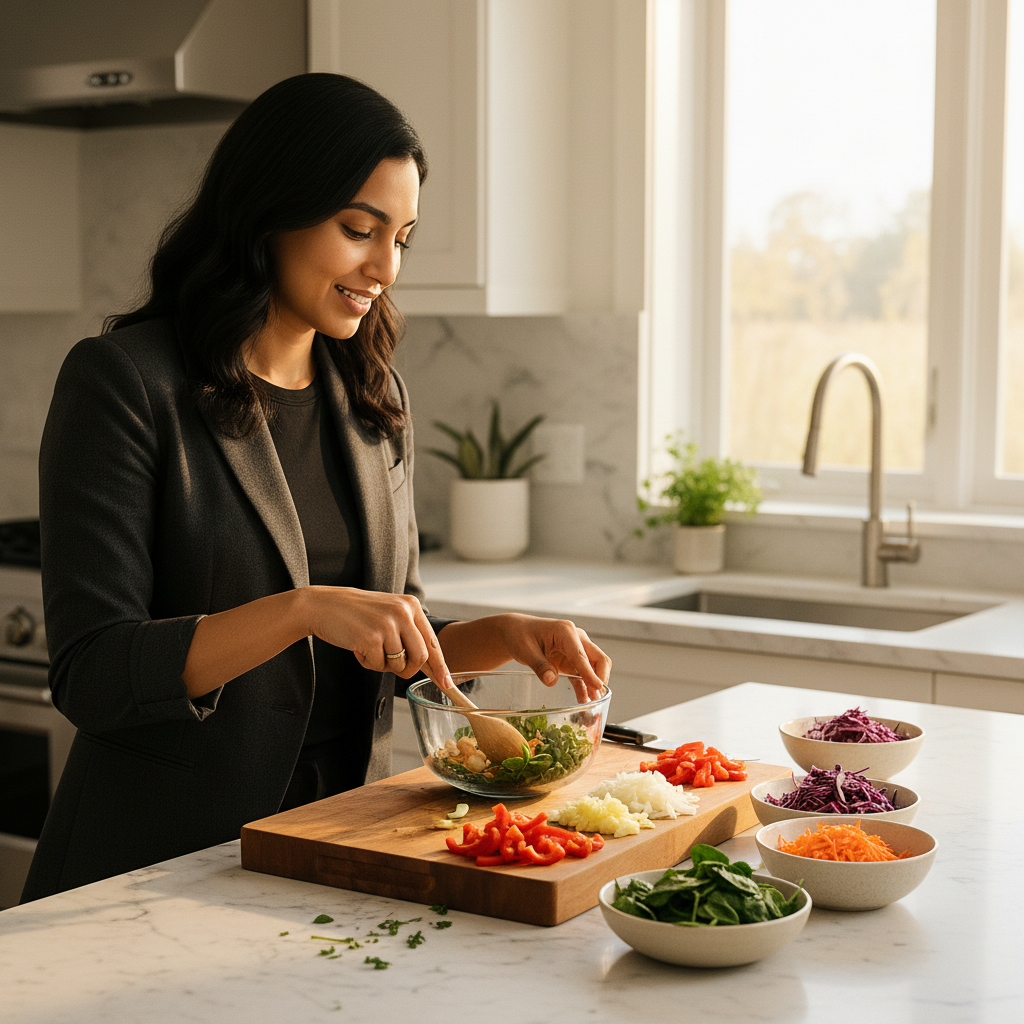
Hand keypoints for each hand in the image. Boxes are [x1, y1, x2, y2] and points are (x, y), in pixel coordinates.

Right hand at [303, 586, 453, 687]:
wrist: (322, 606)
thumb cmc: (356, 613)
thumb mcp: (389, 613)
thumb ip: (409, 631)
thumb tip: (429, 663)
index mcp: (411, 605)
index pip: (432, 641)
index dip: (440, 666)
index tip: (447, 683)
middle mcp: (403, 612)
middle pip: (421, 657)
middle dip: (408, 669)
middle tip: (392, 667)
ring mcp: (388, 625)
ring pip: (399, 664)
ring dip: (384, 665)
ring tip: (370, 649)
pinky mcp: (371, 638)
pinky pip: (378, 665)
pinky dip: (368, 663)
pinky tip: (357, 647)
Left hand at [493, 614, 610, 702]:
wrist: (517, 631)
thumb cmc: (520, 635)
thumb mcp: (526, 650)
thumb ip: (540, 665)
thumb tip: (552, 681)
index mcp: (565, 631)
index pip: (581, 654)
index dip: (590, 672)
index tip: (598, 687)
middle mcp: (576, 638)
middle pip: (597, 658)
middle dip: (600, 678)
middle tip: (597, 698)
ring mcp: (576, 649)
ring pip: (594, 668)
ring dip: (594, 686)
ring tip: (592, 706)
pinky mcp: (572, 660)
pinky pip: (582, 675)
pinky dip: (585, 687)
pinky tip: (584, 700)